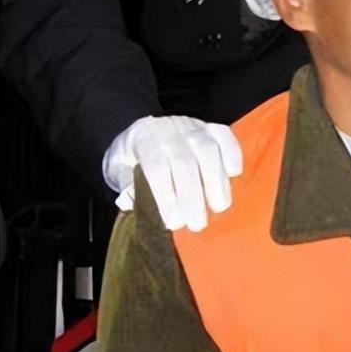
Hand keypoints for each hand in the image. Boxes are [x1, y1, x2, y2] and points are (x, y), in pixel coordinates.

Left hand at [104, 116, 243, 231]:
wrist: (144, 129)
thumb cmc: (132, 157)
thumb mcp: (118, 169)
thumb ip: (126, 185)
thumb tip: (133, 202)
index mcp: (144, 141)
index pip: (157, 168)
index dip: (166, 196)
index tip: (173, 222)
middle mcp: (171, 131)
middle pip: (185, 164)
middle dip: (193, 197)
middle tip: (197, 224)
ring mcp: (194, 127)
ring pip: (209, 151)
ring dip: (217, 181)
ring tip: (219, 207)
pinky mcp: (213, 128)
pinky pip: (226, 137)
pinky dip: (233, 155)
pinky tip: (233, 175)